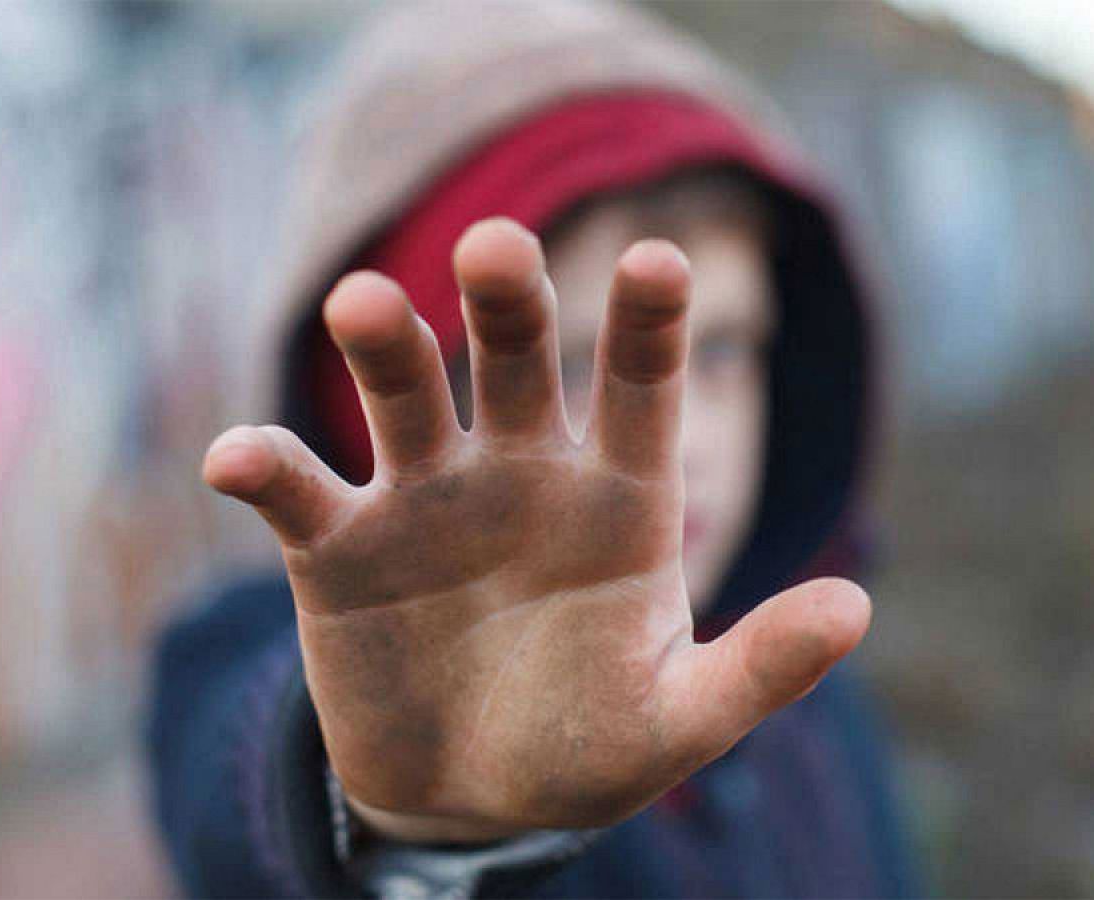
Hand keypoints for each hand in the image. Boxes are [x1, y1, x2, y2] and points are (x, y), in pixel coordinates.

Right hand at [204, 218, 869, 842]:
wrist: (471, 798)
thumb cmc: (588, 746)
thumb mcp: (677, 721)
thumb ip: (756, 669)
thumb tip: (858, 608)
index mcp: (617, 497)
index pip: (640, 390)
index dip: (646, 328)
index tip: (660, 262)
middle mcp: (521, 470)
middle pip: (514, 360)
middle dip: (506, 301)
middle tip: (494, 247)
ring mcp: (425, 499)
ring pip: (404, 396)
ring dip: (382, 346)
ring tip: (361, 304)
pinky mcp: (338, 549)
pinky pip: (297, 492)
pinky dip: (265, 467)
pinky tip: (235, 460)